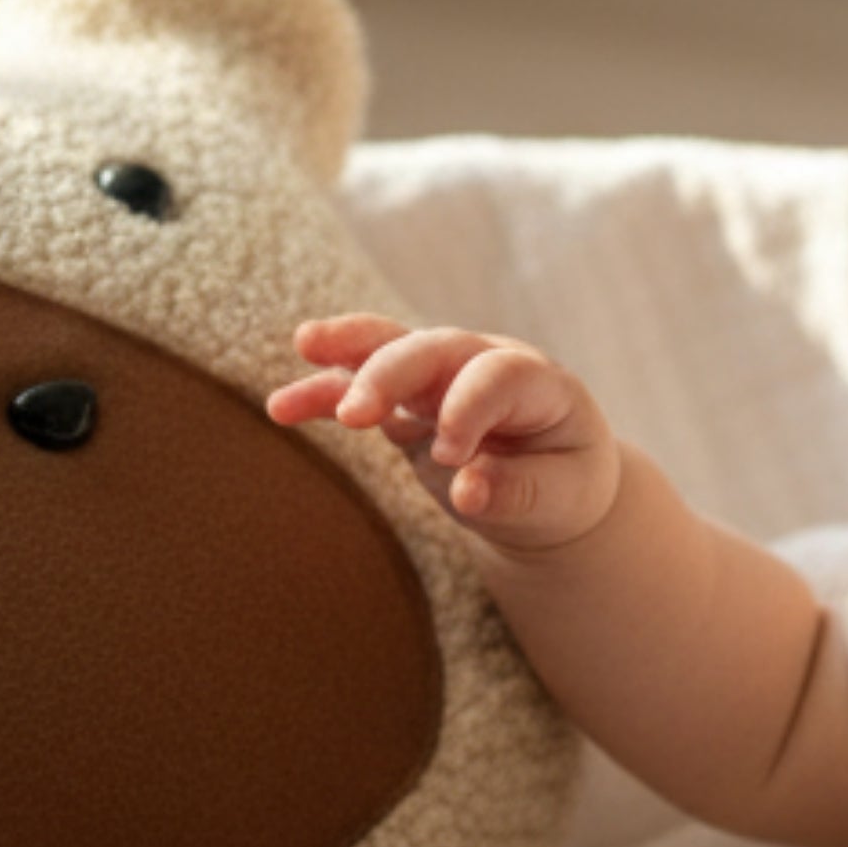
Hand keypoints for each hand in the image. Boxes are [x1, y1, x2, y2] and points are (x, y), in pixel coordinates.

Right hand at [270, 314, 620, 553]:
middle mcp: (487, 365)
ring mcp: (444, 377)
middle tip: (356, 414)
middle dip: (392, 373)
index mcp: (541, 385)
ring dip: (349, 351)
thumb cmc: (564, 487)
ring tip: (305, 347)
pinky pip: (361, 385)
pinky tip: (283, 407)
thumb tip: (467, 489)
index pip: (498, 377)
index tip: (451, 458)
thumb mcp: (560, 499)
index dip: (470, 410)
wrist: (553, 485)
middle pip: (435, 350)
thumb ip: (517, 493)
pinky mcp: (408, 399)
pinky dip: (324, 392)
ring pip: (393, 349)